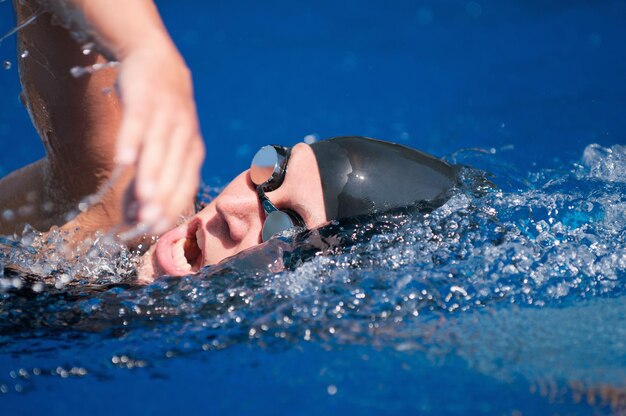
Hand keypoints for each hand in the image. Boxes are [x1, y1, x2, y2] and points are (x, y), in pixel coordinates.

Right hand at [114, 45, 204, 235]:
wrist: (156, 61)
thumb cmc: (159, 116)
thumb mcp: (163, 146)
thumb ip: (150, 179)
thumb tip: (134, 217)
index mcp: (193, 151)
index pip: (186, 185)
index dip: (171, 208)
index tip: (155, 229)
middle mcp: (185, 135)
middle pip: (174, 171)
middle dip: (162, 198)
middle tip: (147, 222)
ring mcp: (167, 115)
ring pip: (160, 149)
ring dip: (151, 175)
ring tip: (143, 199)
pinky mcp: (145, 98)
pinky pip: (138, 122)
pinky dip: (131, 140)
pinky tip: (123, 161)